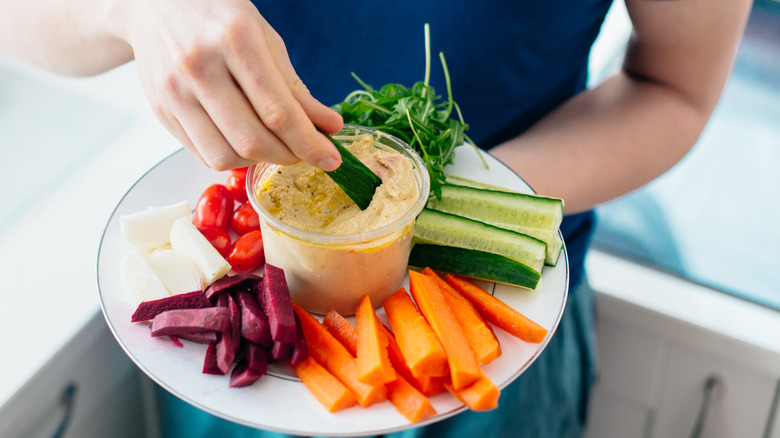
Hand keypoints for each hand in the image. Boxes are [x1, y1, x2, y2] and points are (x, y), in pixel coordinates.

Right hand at [115, 0, 342, 170]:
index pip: (278, 111)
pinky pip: (203, 153)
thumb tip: (328, 127)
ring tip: (274, 144)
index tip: (331, 158)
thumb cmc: (218, 17)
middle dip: (289, 156)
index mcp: (234, 40)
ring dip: (259, 160)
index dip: (309, 143)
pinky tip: (246, 140)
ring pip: (225, 155)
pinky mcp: (161, 111)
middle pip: (252, 139)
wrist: (155, 4)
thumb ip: (295, 87)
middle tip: (306, 153)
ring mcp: (175, 91)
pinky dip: (233, 156)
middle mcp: (199, 66)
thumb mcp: (265, 39)